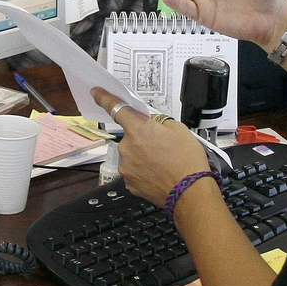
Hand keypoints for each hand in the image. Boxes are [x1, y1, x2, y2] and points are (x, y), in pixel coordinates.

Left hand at [91, 88, 206, 206]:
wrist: (190, 193)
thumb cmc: (187, 161)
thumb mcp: (179, 129)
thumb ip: (160, 122)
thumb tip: (152, 124)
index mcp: (137, 129)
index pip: (116, 108)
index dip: (105, 98)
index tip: (96, 93)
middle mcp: (126, 147)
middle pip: (131, 137)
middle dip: (143, 139)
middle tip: (163, 146)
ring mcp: (125, 167)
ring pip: (132, 155)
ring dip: (143, 156)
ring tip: (164, 163)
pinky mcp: (129, 183)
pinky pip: (134, 172)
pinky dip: (144, 171)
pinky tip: (159, 174)